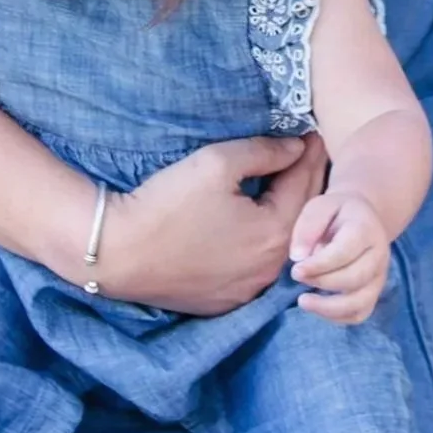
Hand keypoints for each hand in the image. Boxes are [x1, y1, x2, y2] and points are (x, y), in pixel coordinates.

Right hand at [101, 133, 324, 315]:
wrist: (117, 252)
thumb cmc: (167, 203)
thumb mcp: (217, 163)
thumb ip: (264, 152)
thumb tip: (297, 148)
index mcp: (274, 233)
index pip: (304, 184)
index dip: (310, 154)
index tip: (315, 132)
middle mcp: (269, 269)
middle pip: (299, 216)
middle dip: (306, 181)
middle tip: (309, 152)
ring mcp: (247, 290)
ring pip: (280, 244)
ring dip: (288, 213)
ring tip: (288, 182)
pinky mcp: (225, 301)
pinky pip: (256, 266)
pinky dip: (263, 240)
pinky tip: (258, 221)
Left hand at [288, 183, 392, 322]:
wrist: (362, 218)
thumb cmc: (336, 213)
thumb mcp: (320, 206)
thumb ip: (308, 228)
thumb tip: (298, 257)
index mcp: (366, 229)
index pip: (345, 252)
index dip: (319, 265)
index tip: (295, 270)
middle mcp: (379, 255)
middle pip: (355, 278)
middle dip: (322, 282)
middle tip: (296, 276)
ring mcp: (380, 277)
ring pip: (360, 302)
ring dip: (329, 307)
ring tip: (303, 301)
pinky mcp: (374, 293)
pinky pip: (359, 314)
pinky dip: (337, 317)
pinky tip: (317, 307)